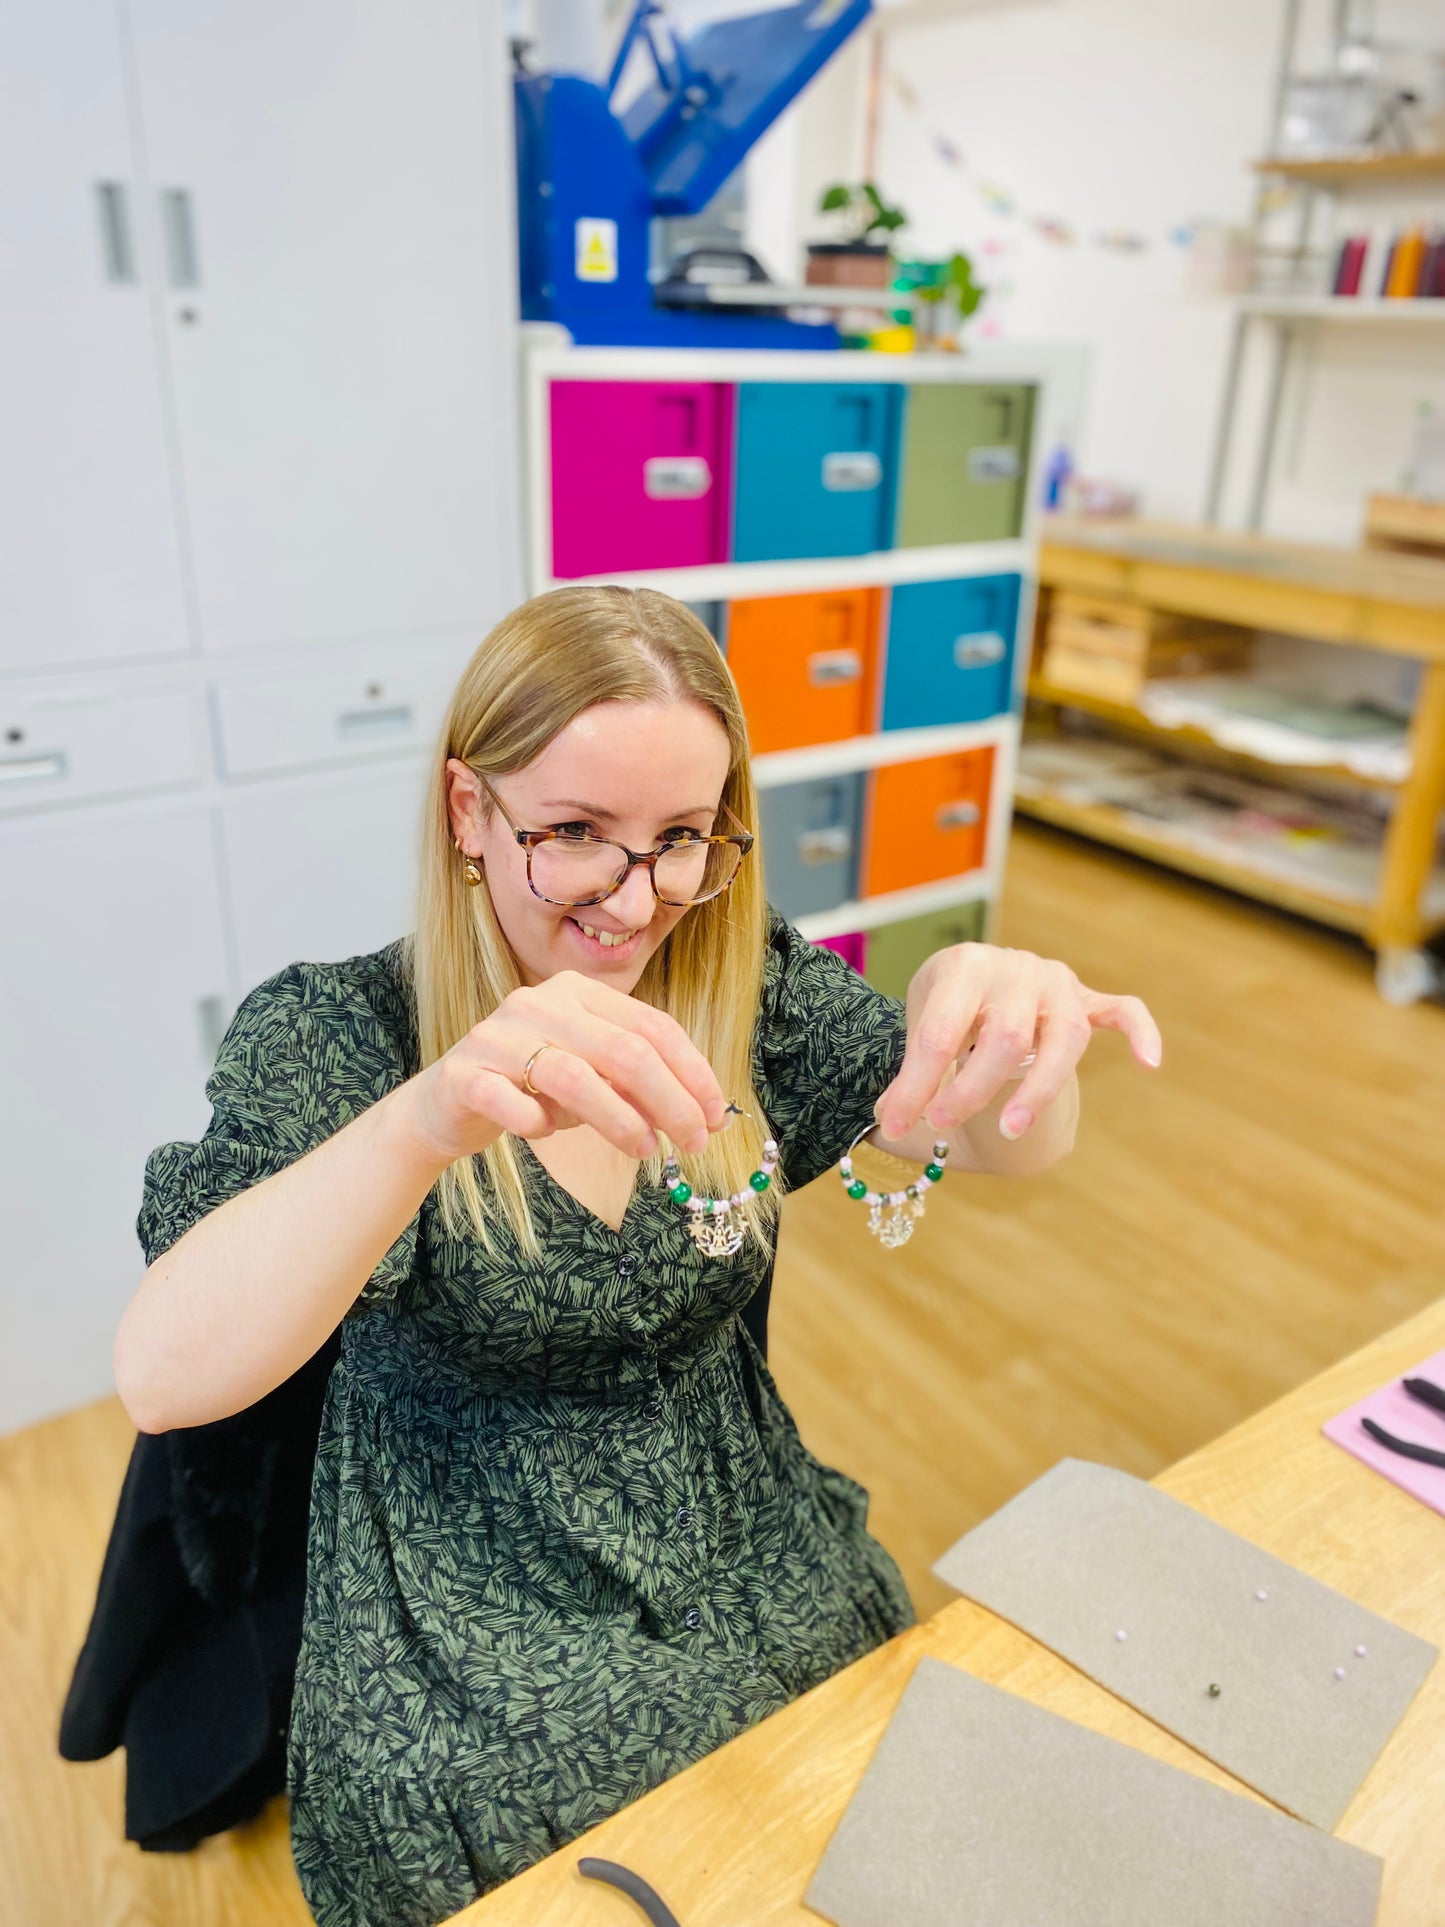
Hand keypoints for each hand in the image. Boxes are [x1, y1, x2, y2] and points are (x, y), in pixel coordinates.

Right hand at [403, 972, 728, 1164]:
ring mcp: (497, 1036)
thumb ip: (639, 1086)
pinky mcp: (465, 1075)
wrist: (446, 1105)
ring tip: (645, 1150)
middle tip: (693, 1144)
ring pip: (574, 1075)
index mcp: (578, 992)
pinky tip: (547, 1132)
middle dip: (670, 1101)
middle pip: (623, 1050)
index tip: (716, 1117)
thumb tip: (704, 1116)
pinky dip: (538, 1123)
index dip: (692, 1073)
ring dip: (620, 1119)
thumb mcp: (594, 1081)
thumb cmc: (532, 1089)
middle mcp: (538, 1002)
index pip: (652, 1026)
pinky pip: (512, 1104)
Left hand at [876, 943, 1160, 1142]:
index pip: (942, 1030)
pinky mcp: (1087, 998)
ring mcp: (1057, 982)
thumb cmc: (945, 1009)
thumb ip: (911, 1073)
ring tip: (1010, 1128)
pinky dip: (1140, 1033)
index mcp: (965, 966)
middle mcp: (1016, 967)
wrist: (973, 976)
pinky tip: (1148, 1064)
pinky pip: (1123, 1010)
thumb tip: (889, 1124)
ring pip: (1065, 1036)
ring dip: (1039, 1087)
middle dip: (972, 1087)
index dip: (917, 1083)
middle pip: (1005, 1035)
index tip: (897, 1123)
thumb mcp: (919, 1028)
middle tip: (942, 1124)